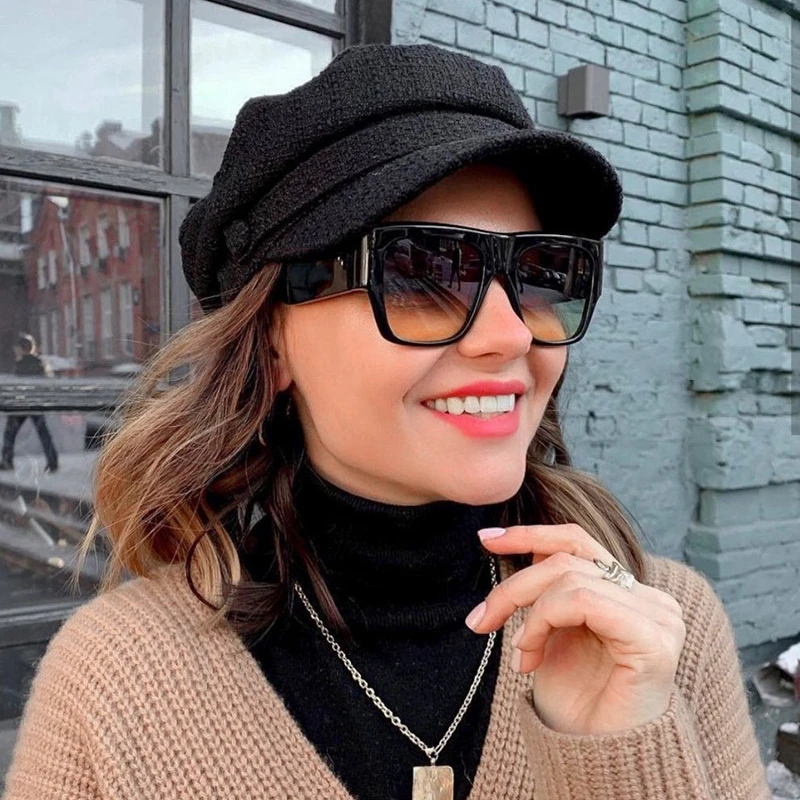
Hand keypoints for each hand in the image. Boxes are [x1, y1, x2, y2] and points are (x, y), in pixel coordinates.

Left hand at [466, 524, 686, 735]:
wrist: (596, 762)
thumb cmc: (576, 702)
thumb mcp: (553, 632)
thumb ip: (550, 589)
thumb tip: (521, 544)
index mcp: (631, 592)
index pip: (578, 540)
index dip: (530, 534)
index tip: (486, 540)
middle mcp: (652, 599)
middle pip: (566, 558)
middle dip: (514, 586)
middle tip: (479, 620)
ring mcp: (658, 617)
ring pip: (569, 577)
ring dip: (527, 613)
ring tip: (519, 654)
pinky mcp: (653, 640)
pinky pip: (583, 601)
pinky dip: (544, 620)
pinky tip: (530, 656)